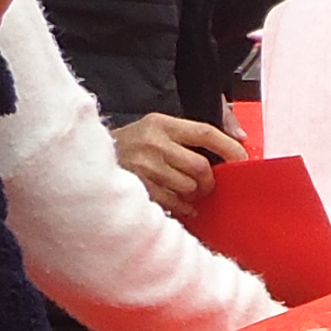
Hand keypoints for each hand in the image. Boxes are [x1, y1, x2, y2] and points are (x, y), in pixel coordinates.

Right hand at [111, 112, 242, 211]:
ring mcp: (145, 167)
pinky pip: (174, 203)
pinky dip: (181, 206)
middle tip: (207, 184)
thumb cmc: (132, 145)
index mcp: (162, 124)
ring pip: (188, 188)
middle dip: (209, 180)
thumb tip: (240, 136)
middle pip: (200, 166)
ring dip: (192, 193)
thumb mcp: (158, 128)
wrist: (89, 159)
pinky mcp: (140, 189)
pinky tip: (178, 202)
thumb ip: (195, 133)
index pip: (205, 132)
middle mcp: (154, 143)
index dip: (229, 147)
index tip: (242, 158)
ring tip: (185, 190)